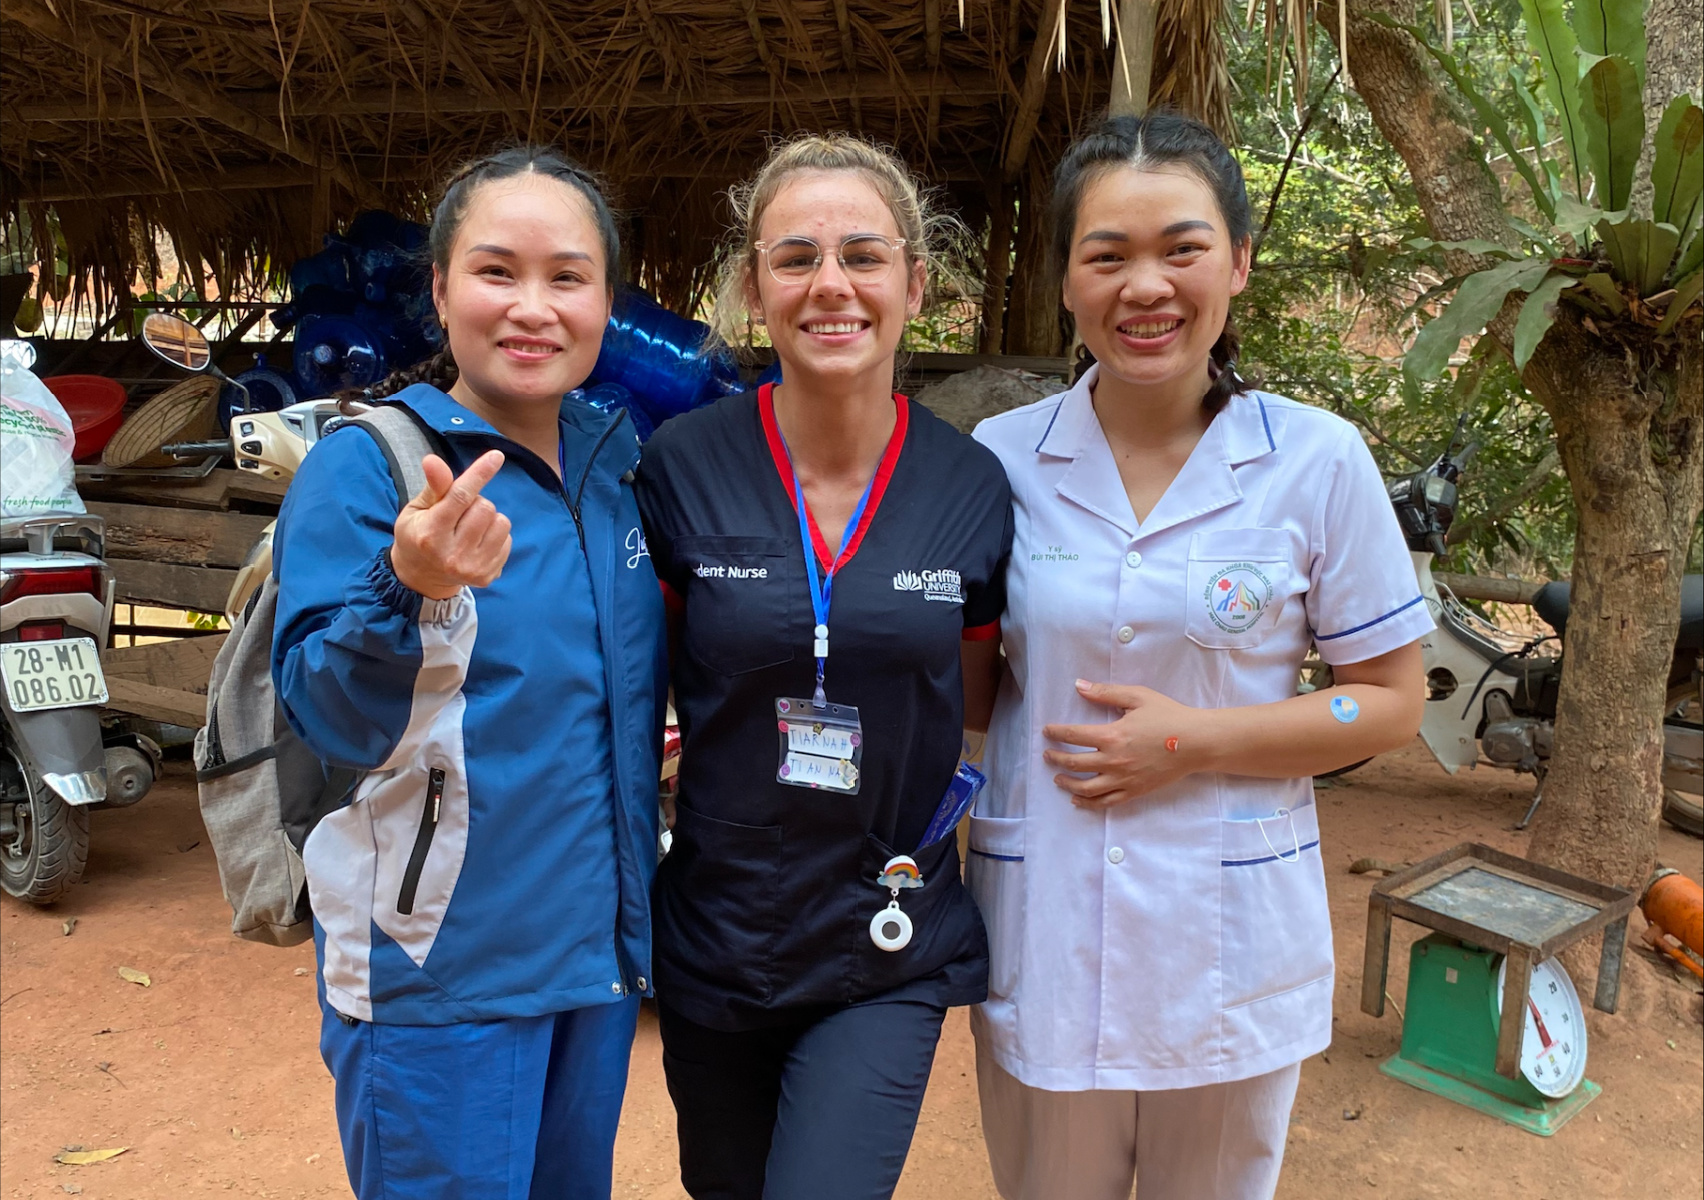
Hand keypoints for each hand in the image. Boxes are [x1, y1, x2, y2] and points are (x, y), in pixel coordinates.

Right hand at [390, 451, 512, 600]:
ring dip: (488, 518)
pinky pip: (507, 539)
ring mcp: (472, 568)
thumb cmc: (418, 534)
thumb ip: (433, 487)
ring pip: (500, 522)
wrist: (421, 578)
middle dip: (475, 502)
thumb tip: (433, 460)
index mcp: (429, 534)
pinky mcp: (487, 575)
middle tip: (459, 514)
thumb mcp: (417, 509)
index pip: (460, 497)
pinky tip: (477, 543)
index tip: (496, 456)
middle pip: (484, 506)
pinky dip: (495, 534)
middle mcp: (452, 554)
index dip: (479, 474)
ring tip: (469, 527)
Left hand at [1041, 680, 1202, 808]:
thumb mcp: (1137, 697)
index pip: (1073, 736)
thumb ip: (1105, 693)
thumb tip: (1078, 685)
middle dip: (1055, 759)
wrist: (1196, 742)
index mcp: (1112, 735)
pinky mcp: (1134, 792)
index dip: (1055, 733)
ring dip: (1066, 783)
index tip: (1046, 731)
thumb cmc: (1168, 716)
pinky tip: (1077, 800)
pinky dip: (1088, 803)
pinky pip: (1106, 802)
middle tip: (1047, 755)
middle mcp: (1114, 761)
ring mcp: (1124, 779)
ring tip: (1057, 778)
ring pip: (1086, 788)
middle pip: (1074, 764)